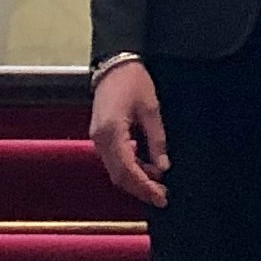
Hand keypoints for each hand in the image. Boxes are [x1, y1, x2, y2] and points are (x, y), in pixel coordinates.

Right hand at [90, 61, 170, 208]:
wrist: (113, 63)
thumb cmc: (133, 81)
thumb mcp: (151, 109)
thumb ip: (157, 139)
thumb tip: (163, 166)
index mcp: (112, 132)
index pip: (128, 170)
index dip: (145, 186)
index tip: (161, 196)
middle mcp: (100, 139)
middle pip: (118, 175)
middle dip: (140, 188)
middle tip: (162, 196)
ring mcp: (97, 138)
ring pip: (115, 170)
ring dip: (135, 179)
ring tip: (157, 183)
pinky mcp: (100, 135)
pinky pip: (113, 159)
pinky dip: (129, 167)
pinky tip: (146, 166)